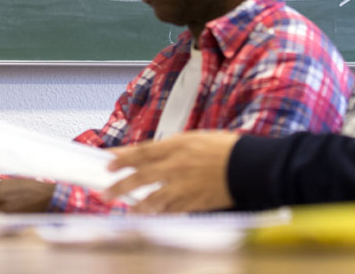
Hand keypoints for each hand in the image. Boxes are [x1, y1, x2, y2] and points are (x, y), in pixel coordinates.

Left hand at [104, 131, 239, 212]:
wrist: (248, 166)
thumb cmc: (225, 149)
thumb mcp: (195, 138)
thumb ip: (173, 148)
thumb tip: (154, 156)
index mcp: (176, 145)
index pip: (141, 152)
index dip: (121, 159)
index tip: (108, 164)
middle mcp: (176, 165)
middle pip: (140, 177)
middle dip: (119, 186)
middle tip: (105, 193)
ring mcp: (183, 185)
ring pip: (152, 199)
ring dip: (138, 206)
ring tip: (129, 210)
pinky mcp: (193, 202)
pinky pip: (171, 210)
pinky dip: (161, 213)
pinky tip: (154, 215)